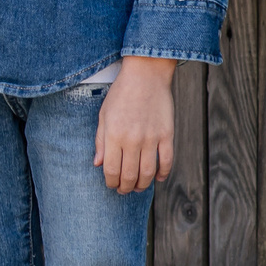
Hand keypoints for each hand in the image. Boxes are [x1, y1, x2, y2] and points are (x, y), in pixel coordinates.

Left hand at [93, 56, 177, 192]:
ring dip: (142, 185)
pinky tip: (158, 178)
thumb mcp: (104, 115)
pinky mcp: (167, 134)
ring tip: (138, 187)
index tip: (111, 185)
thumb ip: (100, 141)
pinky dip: (163, 173)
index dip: (111, 182)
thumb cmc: (121, 94)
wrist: (146, 75)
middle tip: (124, 190)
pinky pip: (167, 161)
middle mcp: (132, 140)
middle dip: (125, 187)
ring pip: (148, 173)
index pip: (111, 170)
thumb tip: (98, 164)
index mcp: (114, 135)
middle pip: (129, 175)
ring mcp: (151, 138)